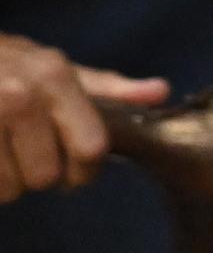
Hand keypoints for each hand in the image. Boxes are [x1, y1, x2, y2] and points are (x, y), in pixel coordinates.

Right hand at [0, 35, 166, 199]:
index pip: (90, 149)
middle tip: (21, 157)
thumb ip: (102, 87)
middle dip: (35, 178)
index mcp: (54, 77)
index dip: (83, 172)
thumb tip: (158, 92)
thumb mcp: (50, 67)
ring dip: (2, 184)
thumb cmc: (0, 64)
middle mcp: (19, 95)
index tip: (72, 174)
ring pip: (7, 188)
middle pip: (46, 176)